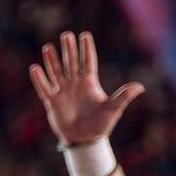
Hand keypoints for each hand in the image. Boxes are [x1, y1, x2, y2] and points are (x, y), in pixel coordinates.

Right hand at [28, 30, 144, 147]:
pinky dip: (39, 79)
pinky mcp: (53, 103)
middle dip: (69, 49)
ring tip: (48, 47)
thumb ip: (124, 96)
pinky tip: (35, 68)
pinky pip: (44, 88)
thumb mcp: (114, 109)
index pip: (88, 62)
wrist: (85, 140)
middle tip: (66, 35)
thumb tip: (141, 87)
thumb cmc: (101, 124)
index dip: (86, 49)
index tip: (84, 35)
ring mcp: (63, 93)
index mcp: (90, 84)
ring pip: (56, 72)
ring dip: (52, 60)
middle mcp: (75, 85)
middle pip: (71, 63)